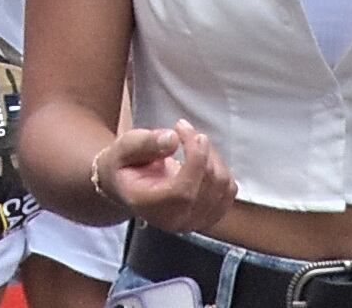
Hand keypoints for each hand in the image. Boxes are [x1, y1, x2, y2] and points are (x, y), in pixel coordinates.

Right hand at [101, 120, 236, 235]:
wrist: (125, 187)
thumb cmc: (123, 166)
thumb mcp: (122, 148)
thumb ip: (144, 144)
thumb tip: (172, 139)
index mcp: (150, 207)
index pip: (184, 191)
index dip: (194, 159)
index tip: (184, 130)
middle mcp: (175, 221)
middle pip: (208, 186)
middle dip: (202, 149)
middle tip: (183, 128)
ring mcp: (194, 222)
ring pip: (223, 186)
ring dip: (212, 156)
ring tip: (191, 142)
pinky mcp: (208, 215)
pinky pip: (229, 191)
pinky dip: (220, 168)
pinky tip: (201, 159)